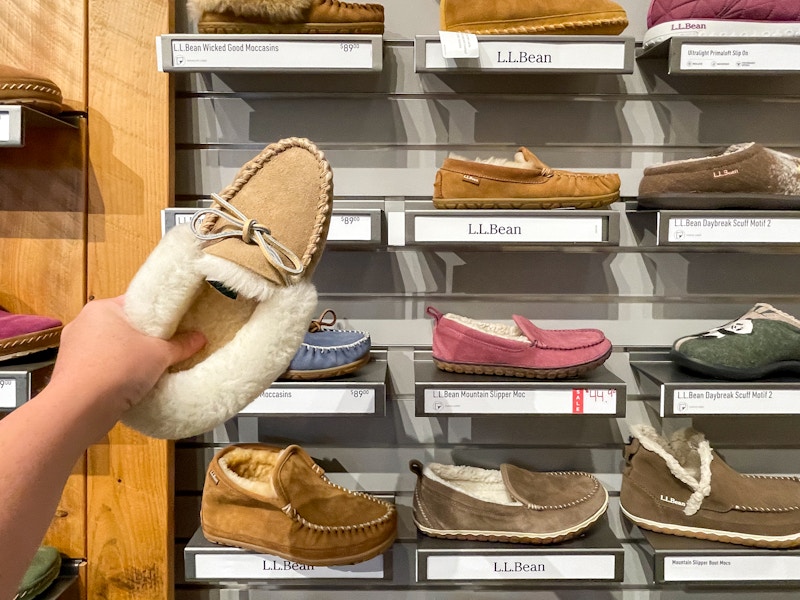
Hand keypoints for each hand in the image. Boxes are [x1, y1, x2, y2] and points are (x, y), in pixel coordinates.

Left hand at [48, 296, 205, 414]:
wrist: (79, 409)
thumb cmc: (119, 369)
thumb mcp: (159, 354)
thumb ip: (181, 345)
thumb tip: (200, 338)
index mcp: (103, 308)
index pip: (137, 302)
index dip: (160, 313)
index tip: (178, 323)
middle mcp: (84, 322)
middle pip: (124, 325)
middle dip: (145, 337)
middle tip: (169, 346)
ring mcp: (73, 348)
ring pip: (111, 347)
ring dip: (129, 356)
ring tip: (152, 368)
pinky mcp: (70, 372)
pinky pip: (101, 366)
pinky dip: (115, 372)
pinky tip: (130, 384)